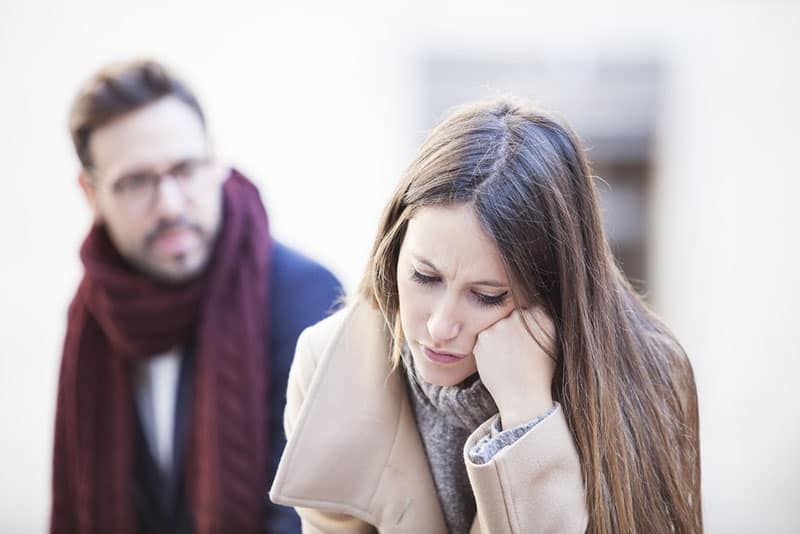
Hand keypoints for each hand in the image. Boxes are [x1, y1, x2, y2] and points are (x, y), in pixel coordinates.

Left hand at [473, 307, 556, 429]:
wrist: (523, 397)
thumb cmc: (539, 371)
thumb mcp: (550, 340)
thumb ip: (540, 318)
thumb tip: (530, 303)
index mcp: (539, 315)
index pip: (525, 307)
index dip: (523, 323)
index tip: (523, 338)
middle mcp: (519, 316)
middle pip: (508, 313)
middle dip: (509, 328)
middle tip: (514, 350)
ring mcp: (500, 325)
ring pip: (494, 324)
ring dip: (498, 336)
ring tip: (507, 357)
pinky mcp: (483, 336)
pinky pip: (483, 335)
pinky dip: (487, 346)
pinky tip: (498, 360)